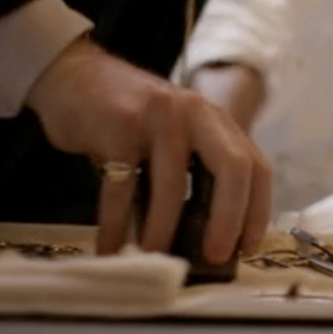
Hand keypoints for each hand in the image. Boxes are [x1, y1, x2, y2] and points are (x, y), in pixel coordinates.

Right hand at [26, 39, 271, 264]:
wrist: (74, 75)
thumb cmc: (129, 119)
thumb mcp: (175, 136)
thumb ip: (195, 172)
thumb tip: (206, 241)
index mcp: (217, 121)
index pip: (256, 166)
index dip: (257, 210)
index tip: (246, 249)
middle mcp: (197, 113)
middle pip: (232, 168)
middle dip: (228, 219)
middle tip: (213, 256)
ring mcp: (160, 117)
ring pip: (173, 184)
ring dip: (163, 230)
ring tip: (153, 258)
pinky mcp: (119, 126)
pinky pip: (123, 187)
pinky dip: (116, 224)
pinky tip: (110, 247)